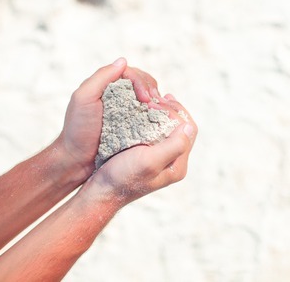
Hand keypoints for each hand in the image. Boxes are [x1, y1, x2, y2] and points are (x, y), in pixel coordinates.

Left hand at [56, 58, 154, 181]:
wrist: (78, 160)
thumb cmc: (78, 129)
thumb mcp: (84, 98)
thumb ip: (101, 77)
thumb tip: (123, 61)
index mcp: (107, 85)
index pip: (132, 74)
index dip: (142, 83)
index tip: (146, 98)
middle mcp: (119, 95)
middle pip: (144, 83)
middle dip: (152, 90)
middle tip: (155, 105)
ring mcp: (127, 111)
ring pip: (149, 99)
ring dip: (157, 103)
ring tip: (159, 113)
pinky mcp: (133, 126)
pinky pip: (149, 116)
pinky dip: (156, 116)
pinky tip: (159, 121)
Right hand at [87, 68, 197, 204]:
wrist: (100, 191)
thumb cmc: (123, 177)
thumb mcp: (150, 162)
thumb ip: (173, 146)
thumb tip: (188, 127)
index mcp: (177, 165)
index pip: (189, 130)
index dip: (178, 112)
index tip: (160, 101)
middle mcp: (172, 161)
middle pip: (181, 128)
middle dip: (171, 110)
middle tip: (155, 98)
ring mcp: (160, 157)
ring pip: (168, 128)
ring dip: (161, 112)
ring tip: (150, 101)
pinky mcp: (146, 154)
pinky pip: (156, 131)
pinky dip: (151, 119)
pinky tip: (142, 111)